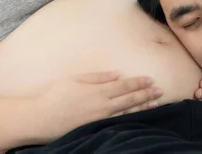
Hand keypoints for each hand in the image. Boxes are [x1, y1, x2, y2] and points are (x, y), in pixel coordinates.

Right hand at [33, 71, 162, 141]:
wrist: (41, 118)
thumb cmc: (55, 96)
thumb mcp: (76, 79)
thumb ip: (98, 77)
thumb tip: (117, 74)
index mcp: (98, 91)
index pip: (124, 86)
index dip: (139, 82)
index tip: (151, 80)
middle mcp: (103, 106)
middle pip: (130, 99)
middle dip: (146, 94)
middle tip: (160, 91)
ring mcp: (101, 119)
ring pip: (127, 112)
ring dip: (143, 107)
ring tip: (156, 103)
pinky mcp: (96, 128)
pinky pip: (119, 123)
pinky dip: (131, 119)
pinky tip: (139, 117)